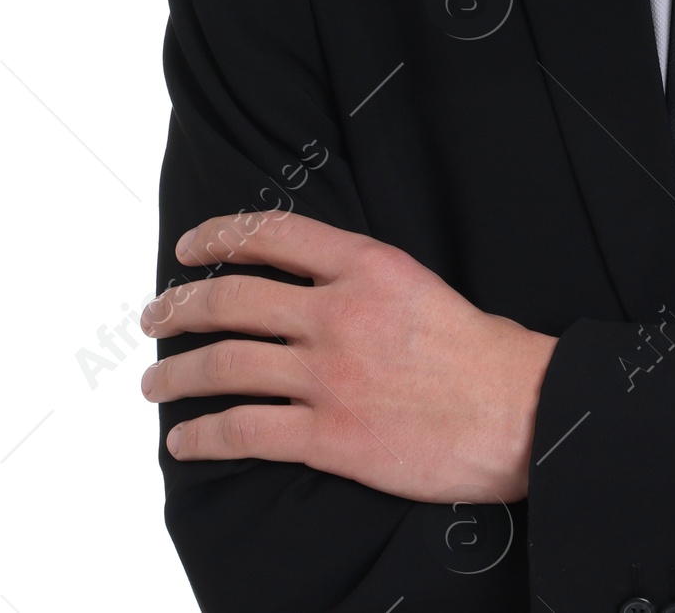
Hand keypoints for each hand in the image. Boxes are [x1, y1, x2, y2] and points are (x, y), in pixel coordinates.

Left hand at [140, 211, 557, 503]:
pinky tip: (186, 439)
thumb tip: (311, 291)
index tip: (191, 246)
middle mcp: (339, 315)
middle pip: (232, 301)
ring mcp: (329, 377)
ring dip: (176, 375)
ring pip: (224, 366)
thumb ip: (363, 282)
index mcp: (367, 267)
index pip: (274, 236)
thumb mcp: (421, 285)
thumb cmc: (483, 353)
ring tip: (156, 382)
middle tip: (157, 318)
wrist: (519, 412)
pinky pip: (244, 433)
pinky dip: (203, 436)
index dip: (221, 236)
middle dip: (180, 308)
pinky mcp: (329, 437)